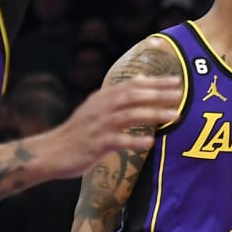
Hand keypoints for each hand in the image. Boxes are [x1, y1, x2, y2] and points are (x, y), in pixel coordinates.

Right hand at [52, 78, 179, 174]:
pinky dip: (134, 141)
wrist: (51, 152)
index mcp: (102, 98)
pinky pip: (118, 141)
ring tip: (175, 115)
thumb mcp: (96, 108)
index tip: (176, 80)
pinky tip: (150, 143)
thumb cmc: (78, 132)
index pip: (132, 85)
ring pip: (129, 115)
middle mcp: (101, 108)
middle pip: (133, 96)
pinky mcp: (96, 144)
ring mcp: (98, 126)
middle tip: (180, 93)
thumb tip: (142, 80)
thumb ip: (118, 96)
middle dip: (158, 94)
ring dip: (153, 114)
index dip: (154, 82)